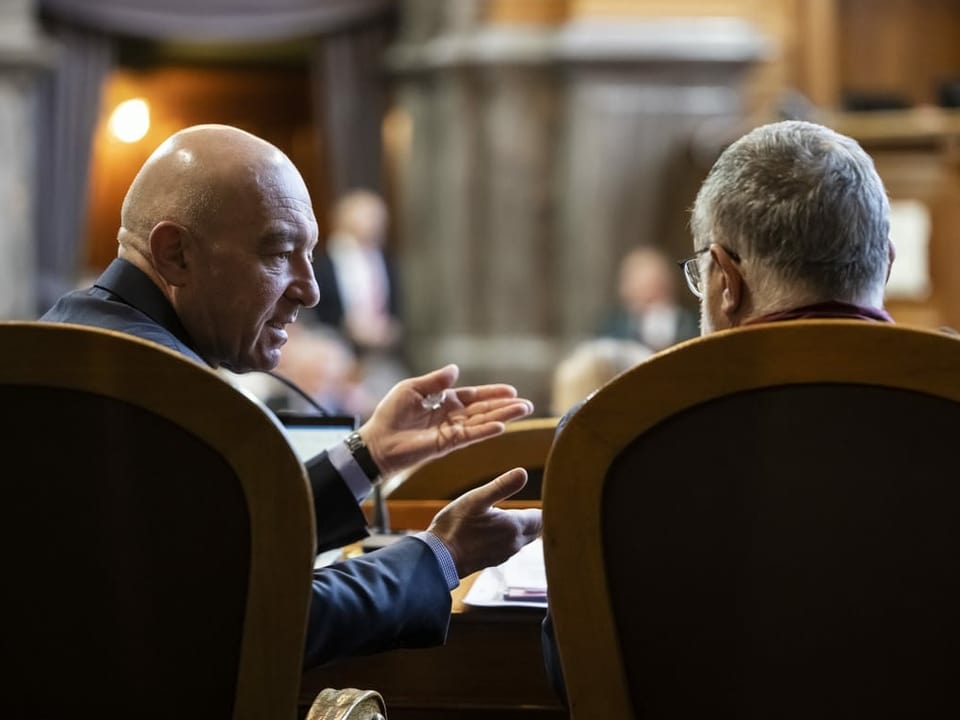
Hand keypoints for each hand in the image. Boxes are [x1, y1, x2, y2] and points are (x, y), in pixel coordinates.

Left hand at [359, 364, 533, 476]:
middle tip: (527, 404)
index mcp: (445, 400)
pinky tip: (502, 426)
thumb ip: (436, 381)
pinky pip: (471, 435)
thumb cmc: (391, 414)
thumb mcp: (412, 388)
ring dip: (503, 416)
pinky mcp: (448, 444)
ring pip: (483, 422)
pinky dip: (486, 431)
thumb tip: (456, 369)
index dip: (492, 393)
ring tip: (523, 411)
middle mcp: (452, 416)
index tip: (512, 390)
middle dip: (506, 406)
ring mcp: (452, 431)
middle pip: (484, 409)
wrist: (377, 441)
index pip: (474, 396)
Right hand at [426, 468, 542, 577]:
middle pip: (537, 530)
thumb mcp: (476, 499)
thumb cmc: (456, 526)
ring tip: (522, 514)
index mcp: (514, 526)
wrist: (439, 558)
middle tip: (542, 504)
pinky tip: (501, 530)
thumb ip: (502, 486)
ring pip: (524, 539)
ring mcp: (504, 553)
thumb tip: (523, 472)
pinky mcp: (494, 560)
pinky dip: (512, 537)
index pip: (541, 517)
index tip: (548, 496)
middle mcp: (514, 543)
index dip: (545, 506)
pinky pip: (511, 546)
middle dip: (538, 518)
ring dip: (525, 528)